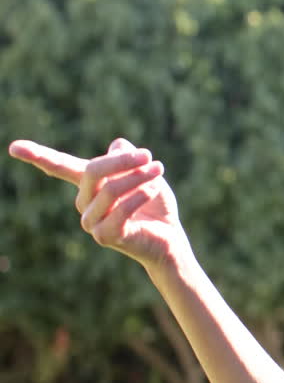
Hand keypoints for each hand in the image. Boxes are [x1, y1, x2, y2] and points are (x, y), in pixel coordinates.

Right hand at [9, 138, 186, 267]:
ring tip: (158, 170)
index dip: (37, 155)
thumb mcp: (145, 173)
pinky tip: (153, 190)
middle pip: (93, 171)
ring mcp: (91, 222)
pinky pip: (119, 211)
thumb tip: (117, 144)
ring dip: (139, 177)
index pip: (59, 166)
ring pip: (109, 190)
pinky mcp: (104, 237)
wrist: (169, 237)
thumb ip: (128, 157)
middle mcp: (84, 203)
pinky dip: (140, 196)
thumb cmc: (154, 204)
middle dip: (123, 161)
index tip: (14, 147)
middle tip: (148, 155)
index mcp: (88, 184)